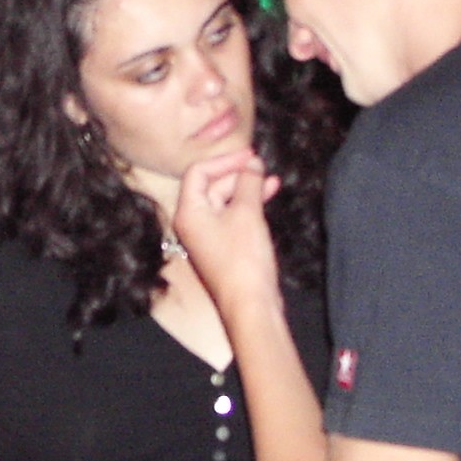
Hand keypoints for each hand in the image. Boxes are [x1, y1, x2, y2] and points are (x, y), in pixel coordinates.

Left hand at [172, 148, 283, 315]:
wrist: (251, 305)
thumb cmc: (244, 258)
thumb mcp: (248, 212)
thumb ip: (249, 182)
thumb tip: (252, 163)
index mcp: (188, 213)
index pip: (198, 173)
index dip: (224, 160)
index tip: (250, 156)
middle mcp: (193, 223)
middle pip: (211, 186)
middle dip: (237, 174)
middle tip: (262, 166)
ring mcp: (208, 236)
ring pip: (225, 201)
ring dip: (247, 188)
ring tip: (272, 179)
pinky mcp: (224, 247)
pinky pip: (233, 216)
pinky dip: (249, 204)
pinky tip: (269, 194)